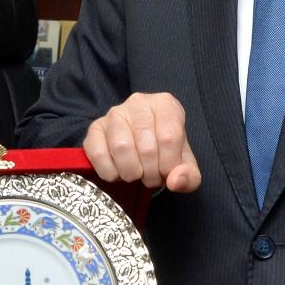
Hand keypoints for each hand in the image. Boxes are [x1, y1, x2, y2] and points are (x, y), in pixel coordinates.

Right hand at [83, 92, 200, 190]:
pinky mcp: (94, 128)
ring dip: (131, 172)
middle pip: (146, 147)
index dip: (169, 164)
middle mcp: (139, 103)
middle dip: (151, 173)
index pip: (169, 137)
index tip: (167, 172)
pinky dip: (110, 172)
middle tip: (151, 177)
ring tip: (135, 174)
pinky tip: (118, 173)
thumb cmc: (165, 153)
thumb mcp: (184, 165)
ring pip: (121, 148)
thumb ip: (189, 176)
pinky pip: (99, 154)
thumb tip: (175, 181)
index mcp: (166, 105)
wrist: (141, 149)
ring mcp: (114, 114)